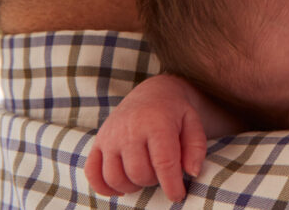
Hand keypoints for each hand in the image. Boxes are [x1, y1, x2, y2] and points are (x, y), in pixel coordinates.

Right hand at [84, 74, 207, 201]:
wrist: (151, 92)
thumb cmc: (175, 112)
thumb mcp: (193, 123)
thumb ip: (196, 148)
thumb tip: (192, 173)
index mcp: (156, 122)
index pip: (163, 162)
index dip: (171, 184)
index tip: (178, 196)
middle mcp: (129, 129)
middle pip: (139, 173)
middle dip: (154, 181)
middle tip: (162, 172)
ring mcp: (109, 136)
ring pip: (115, 177)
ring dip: (132, 185)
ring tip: (146, 175)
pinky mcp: (98, 143)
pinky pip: (93, 174)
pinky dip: (105, 187)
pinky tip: (122, 186)